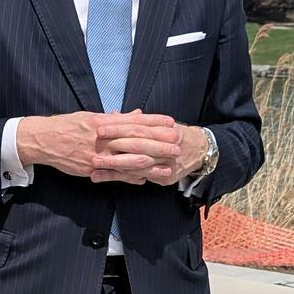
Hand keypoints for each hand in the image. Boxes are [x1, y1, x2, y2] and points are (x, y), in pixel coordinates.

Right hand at [18, 112, 205, 184]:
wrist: (42, 139)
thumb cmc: (66, 126)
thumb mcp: (90, 116)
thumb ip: (114, 117)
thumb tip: (135, 114)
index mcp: (103, 121)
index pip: (133, 120)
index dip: (154, 121)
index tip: (171, 122)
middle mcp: (101, 136)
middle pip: (135, 139)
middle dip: (158, 142)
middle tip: (177, 144)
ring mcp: (96, 153)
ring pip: (127, 158)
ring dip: (149, 162)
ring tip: (166, 164)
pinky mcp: (90, 167)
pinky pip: (114, 174)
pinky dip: (130, 177)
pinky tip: (144, 179)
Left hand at [93, 113, 207, 185]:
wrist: (200, 149)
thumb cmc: (173, 134)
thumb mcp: (159, 123)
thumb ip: (136, 121)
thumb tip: (112, 114)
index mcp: (164, 130)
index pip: (138, 128)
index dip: (118, 128)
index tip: (100, 127)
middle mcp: (167, 146)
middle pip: (137, 147)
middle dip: (114, 148)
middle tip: (94, 149)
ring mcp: (167, 164)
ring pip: (137, 166)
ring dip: (113, 168)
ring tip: (93, 168)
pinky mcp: (165, 178)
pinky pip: (139, 178)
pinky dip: (120, 178)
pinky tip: (103, 178)